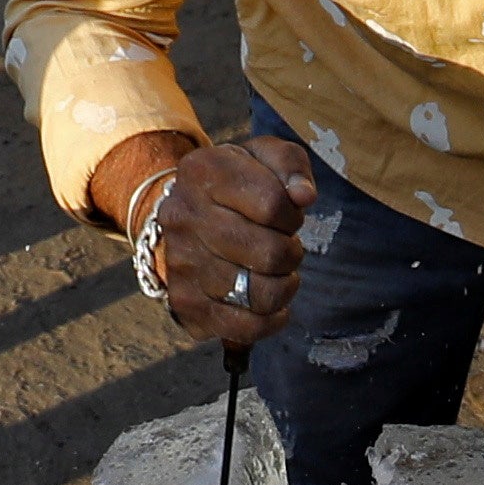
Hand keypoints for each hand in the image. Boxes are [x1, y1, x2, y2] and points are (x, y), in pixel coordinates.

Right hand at [117, 137, 315, 352]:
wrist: (185, 212)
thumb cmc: (237, 184)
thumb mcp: (264, 156)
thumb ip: (290, 165)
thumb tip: (303, 196)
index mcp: (202, 173)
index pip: (272, 205)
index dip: (292, 216)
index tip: (285, 216)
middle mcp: (182, 217)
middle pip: (268, 253)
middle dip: (291, 252)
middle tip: (284, 246)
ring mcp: (180, 264)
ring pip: (259, 294)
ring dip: (283, 286)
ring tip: (276, 272)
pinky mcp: (185, 303)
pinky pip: (243, 327)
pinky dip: (270, 320)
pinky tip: (272, 304)